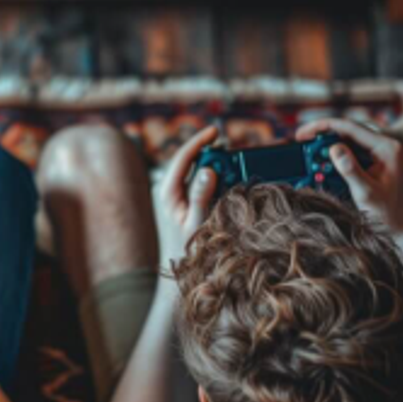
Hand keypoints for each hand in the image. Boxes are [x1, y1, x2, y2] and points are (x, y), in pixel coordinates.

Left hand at [155, 126, 218, 273]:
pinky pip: (206, 183)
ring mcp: (182, 195)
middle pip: (193, 162)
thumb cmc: (188, 248)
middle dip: (212, 153)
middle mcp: (173, 190)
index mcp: (168, 192)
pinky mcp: (192, 201)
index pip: (183, 158)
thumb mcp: (196, 222)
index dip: (198, 142)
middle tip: (232, 152)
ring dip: (218, 166)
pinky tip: (232, 179)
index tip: (215, 131)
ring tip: (235, 165)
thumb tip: (208, 171)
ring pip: (201, 171)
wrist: (187, 270)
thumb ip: (201, 197)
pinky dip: (220, 178)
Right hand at [296, 119, 402, 251]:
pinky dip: (342, 155)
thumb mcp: (366, 194)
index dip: (322, 126)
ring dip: (333, 145)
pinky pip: (359, 150)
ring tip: (315, 156)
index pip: (350, 127)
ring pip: (354, 140)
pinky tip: (331, 164)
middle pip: (350, 131)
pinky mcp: (384, 161)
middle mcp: (390, 146)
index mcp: (388, 148)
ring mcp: (388, 153)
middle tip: (305, 143)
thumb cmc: (391, 214)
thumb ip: (350, 170)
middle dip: (325, 135)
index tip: (303, 133)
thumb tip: (334, 148)